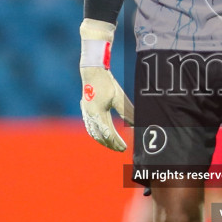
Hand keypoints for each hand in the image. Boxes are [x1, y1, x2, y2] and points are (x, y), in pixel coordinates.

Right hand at [79, 19, 133, 151]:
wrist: (92, 72)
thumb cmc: (107, 83)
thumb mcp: (119, 97)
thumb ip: (127, 112)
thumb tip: (136, 124)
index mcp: (99, 112)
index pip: (108, 133)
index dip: (116, 142)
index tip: (124, 147)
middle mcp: (90, 115)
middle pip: (101, 136)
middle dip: (111, 144)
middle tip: (121, 149)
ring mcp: (86, 114)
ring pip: (94, 134)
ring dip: (103, 141)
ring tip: (113, 145)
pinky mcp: (85, 111)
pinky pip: (90, 128)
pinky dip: (97, 135)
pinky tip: (102, 137)